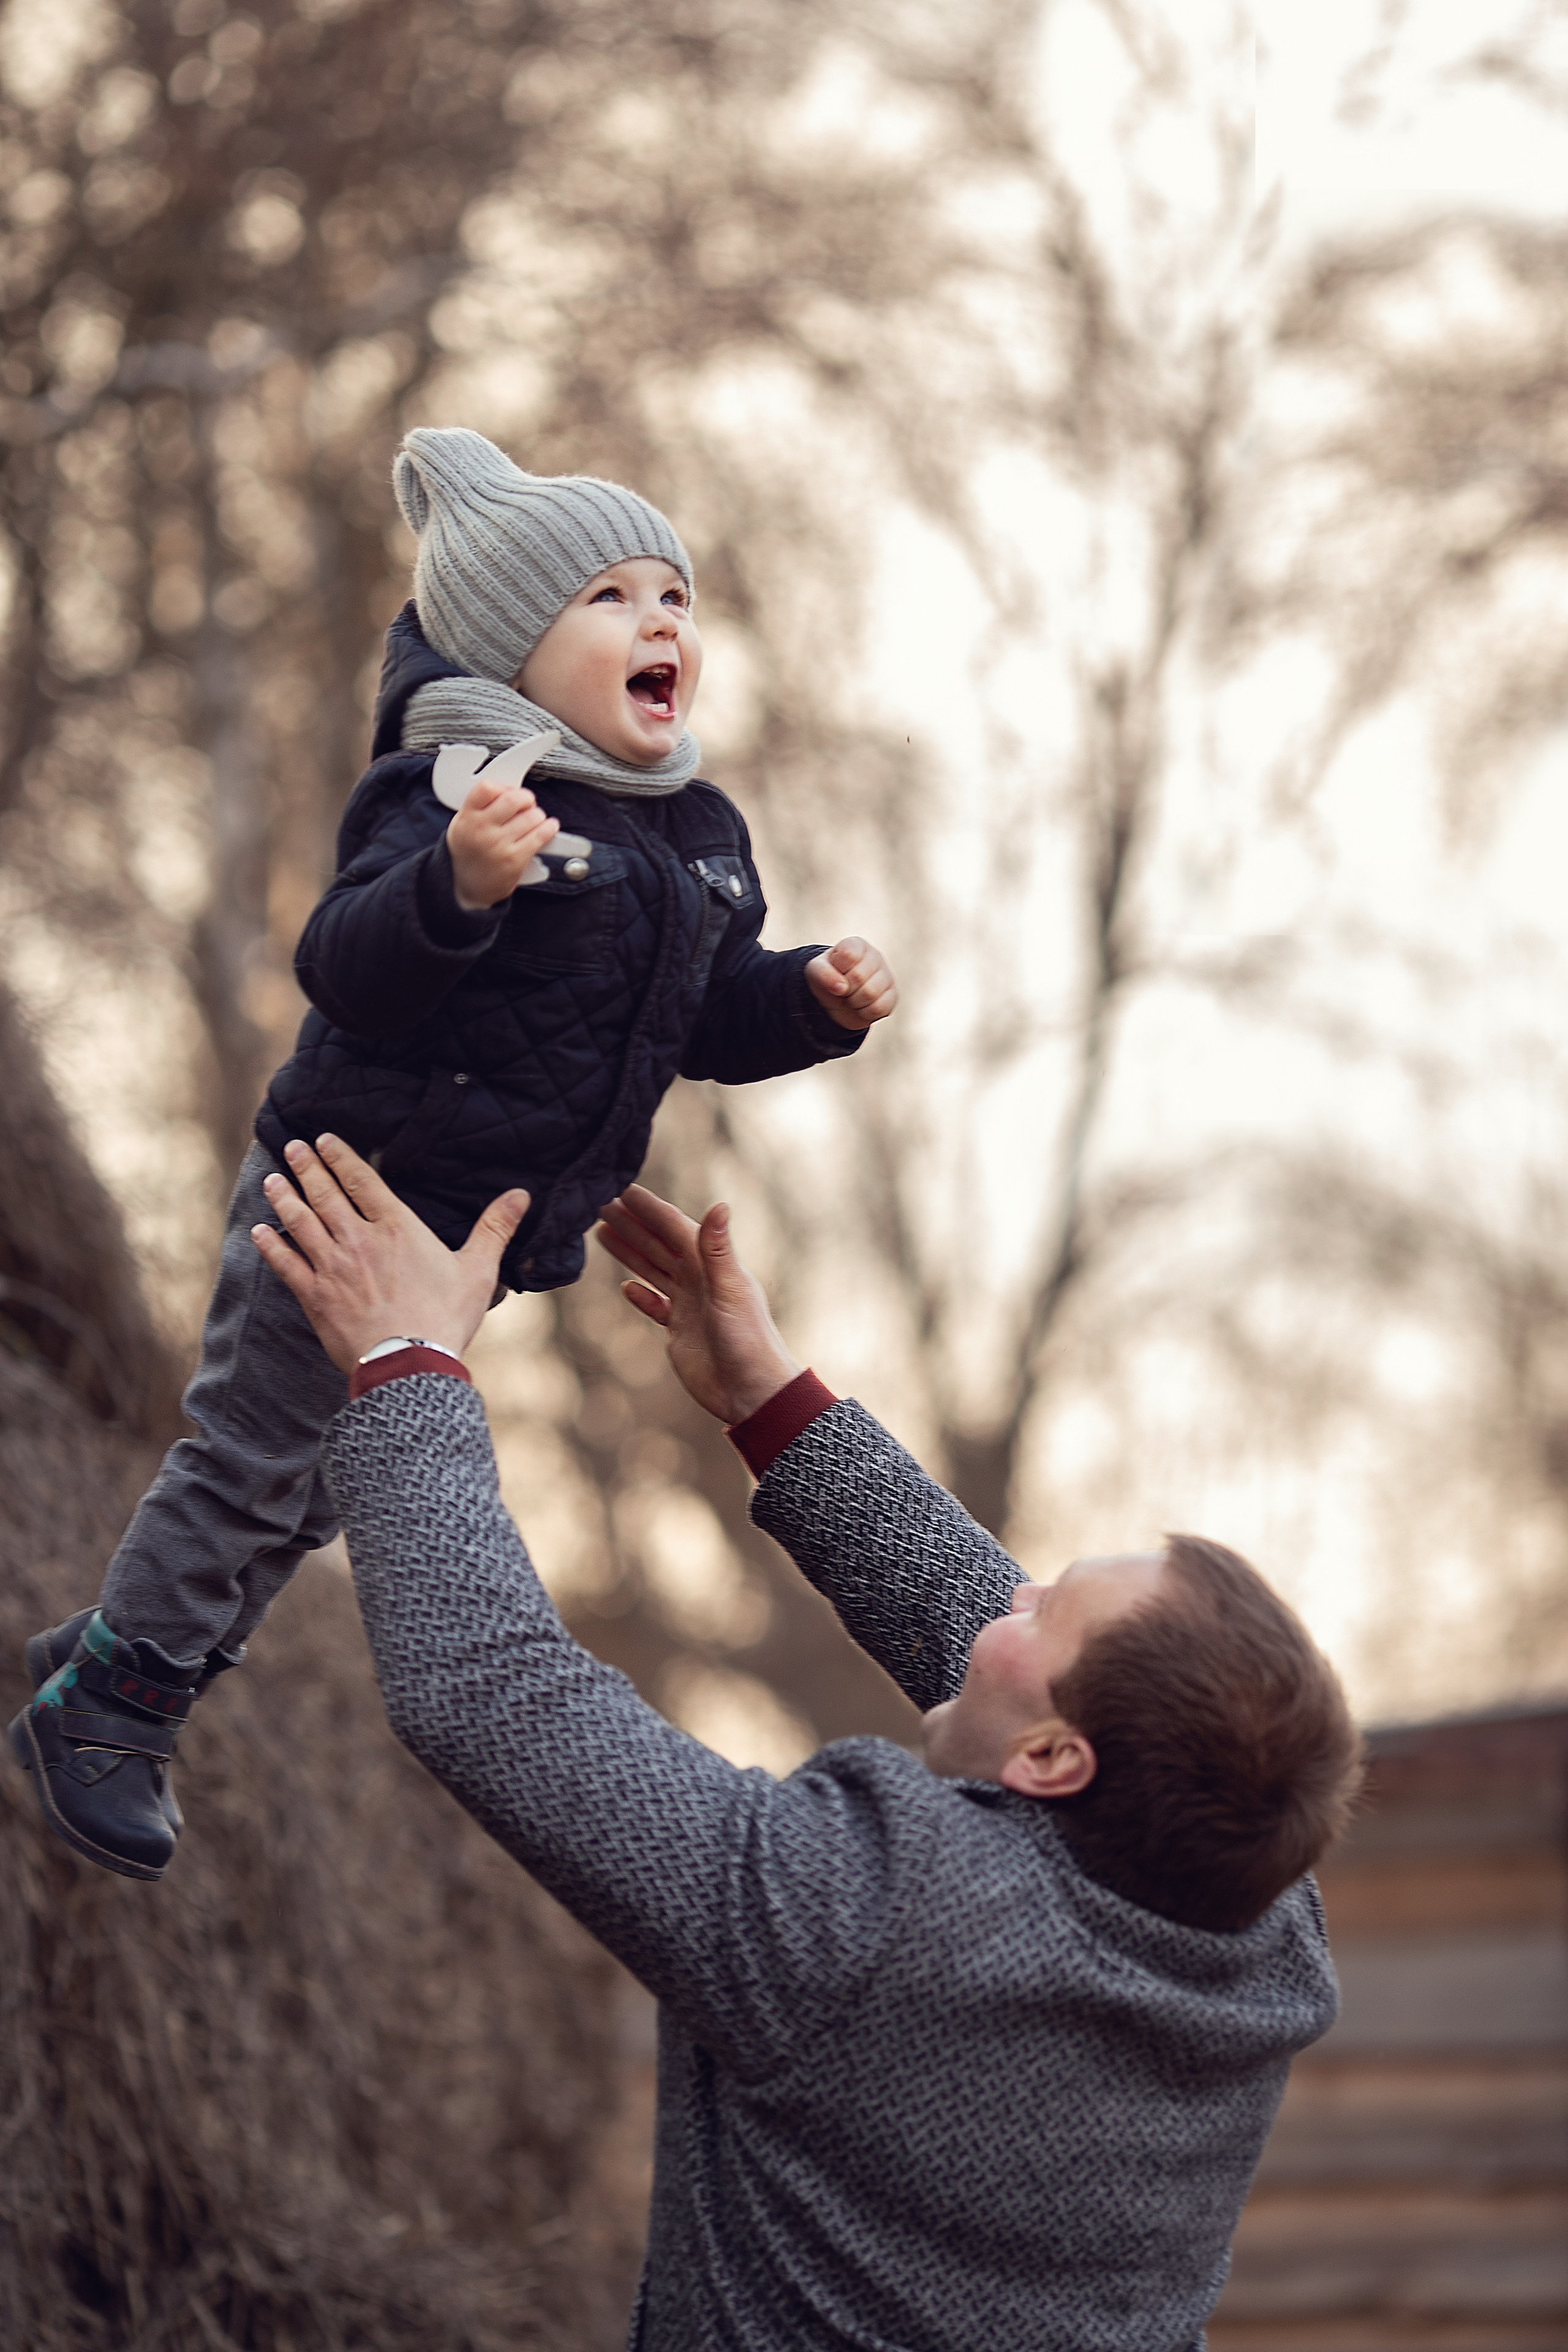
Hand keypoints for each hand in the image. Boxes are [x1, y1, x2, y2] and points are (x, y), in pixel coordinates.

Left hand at [250, 1134, 528, 1372]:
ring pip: (300, 1222)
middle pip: (326, 1194)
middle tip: (293, 1145)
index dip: (341, 1157)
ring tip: (272, 1178)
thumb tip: (521, 1194)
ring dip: (284, 1197)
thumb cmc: (446, 1318)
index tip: (324, 1139)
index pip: (362, 1181)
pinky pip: (286, 1264)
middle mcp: (359, 1240)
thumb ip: (495, 1227)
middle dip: (307, 1167)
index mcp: (397, 1228)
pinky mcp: (315, 1296)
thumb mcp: (478, 1270)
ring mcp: (332, 1267)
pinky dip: (270, 1246)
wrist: (409, 1365)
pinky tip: (259, 1231)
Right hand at [447, 774, 559, 909]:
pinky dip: (549, 828)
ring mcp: (499, 845)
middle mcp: (482, 830)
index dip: (503, 787)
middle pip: (513, 799)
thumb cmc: (469, 851)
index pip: (487, 788)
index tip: (508, 792)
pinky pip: (540, 836)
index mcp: (467, 817)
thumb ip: (480, 806)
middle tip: (527, 803)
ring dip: (538, 814)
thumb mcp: (462, 824)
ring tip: (534, 819)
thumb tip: (510, 789)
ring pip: (531, 816)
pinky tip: (548, 826)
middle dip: (526, 798)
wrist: (466, 886)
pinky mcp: (515, 860)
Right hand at [595, 1184, 800, 1424]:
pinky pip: (656, 1306)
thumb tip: (720, 1205)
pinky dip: (641, 1295)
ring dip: (630, 1251)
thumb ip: (719, 1249)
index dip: (650, 1209)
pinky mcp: (680, 1331)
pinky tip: (626, 1287)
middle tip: (601, 1203)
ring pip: (653, 1270)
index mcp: (711, 1265)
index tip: (623, 1188)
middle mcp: (699, 1280)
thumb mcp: (731, 1290)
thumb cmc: (749, 1341)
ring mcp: (688, 1305)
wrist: (752, 1392)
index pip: (675, 1228)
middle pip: (659, 1244)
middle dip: (632, 1224)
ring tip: (604, 1231)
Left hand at [804, 936, 898, 1030]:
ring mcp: (887, 976)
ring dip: (853, 1002)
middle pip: (858, 977)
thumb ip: (822, 973)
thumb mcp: (815, 972)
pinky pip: (878, 1008)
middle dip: (844, 989)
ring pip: (870, 994)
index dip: (836, 970)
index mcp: (856, 945)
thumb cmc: (828, 979)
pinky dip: (864, 1013)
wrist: (838, 1000)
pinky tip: (862, 1006)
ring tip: (851, 997)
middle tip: (842, 989)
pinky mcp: (893, 996)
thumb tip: (841, 987)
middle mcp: (875, 956)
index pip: (848, 955)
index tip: (834, 972)